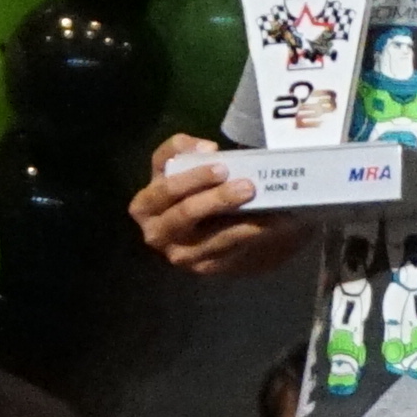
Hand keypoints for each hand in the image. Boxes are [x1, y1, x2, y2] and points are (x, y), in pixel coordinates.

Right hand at [133, 136, 298, 278]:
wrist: (218, 228)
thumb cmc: (196, 190)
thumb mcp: (182, 167)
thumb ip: (184, 150)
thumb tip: (205, 149)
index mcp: (145, 205)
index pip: (161, 188)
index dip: (189, 174)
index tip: (217, 154)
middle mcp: (157, 232)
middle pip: (185, 213)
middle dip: (216, 198)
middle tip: (247, 186)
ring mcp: (181, 254)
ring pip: (210, 237)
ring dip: (241, 222)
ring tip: (263, 206)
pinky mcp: (205, 267)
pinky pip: (230, 252)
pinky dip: (251, 235)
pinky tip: (271, 224)